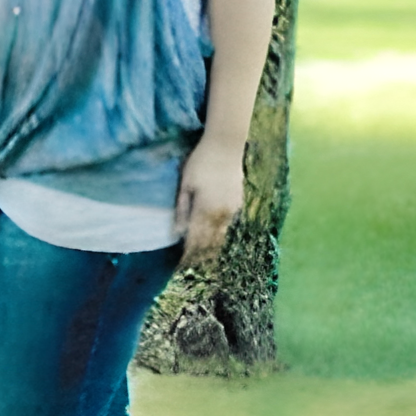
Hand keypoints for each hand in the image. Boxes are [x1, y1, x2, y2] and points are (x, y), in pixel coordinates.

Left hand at [174, 136, 245, 263]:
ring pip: (222, 234)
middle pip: (210, 241)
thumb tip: (176, 232)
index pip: (196, 238)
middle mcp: (220, 212)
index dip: (189, 253)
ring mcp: (232, 208)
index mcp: (204, 209)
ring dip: (213, 247)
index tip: (182, 265)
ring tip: (205, 261)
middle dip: (201, 256)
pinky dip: (221, 234)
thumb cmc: (199, 163)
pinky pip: (228, 224)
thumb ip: (182, 209)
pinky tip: (217, 240)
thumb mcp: (185, 184)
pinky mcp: (238, 203)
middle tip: (194, 268)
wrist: (226, 147)